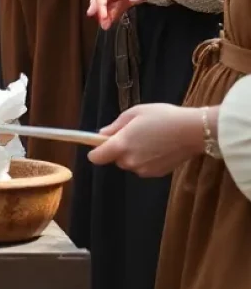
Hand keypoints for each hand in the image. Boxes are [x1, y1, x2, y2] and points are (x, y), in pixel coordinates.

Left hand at [88, 103, 207, 176]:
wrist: (193, 131)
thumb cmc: (162, 117)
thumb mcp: (134, 114)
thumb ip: (115, 126)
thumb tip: (101, 135)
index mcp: (121, 145)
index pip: (97, 157)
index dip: (95, 151)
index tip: (98, 144)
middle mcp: (130, 161)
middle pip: (115, 159)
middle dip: (119, 149)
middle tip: (133, 133)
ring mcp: (144, 170)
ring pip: (130, 163)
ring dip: (133, 154)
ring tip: (148, 138)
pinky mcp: (157, 174)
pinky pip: (143, 167)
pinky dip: (145, 159)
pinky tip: (158, 147)